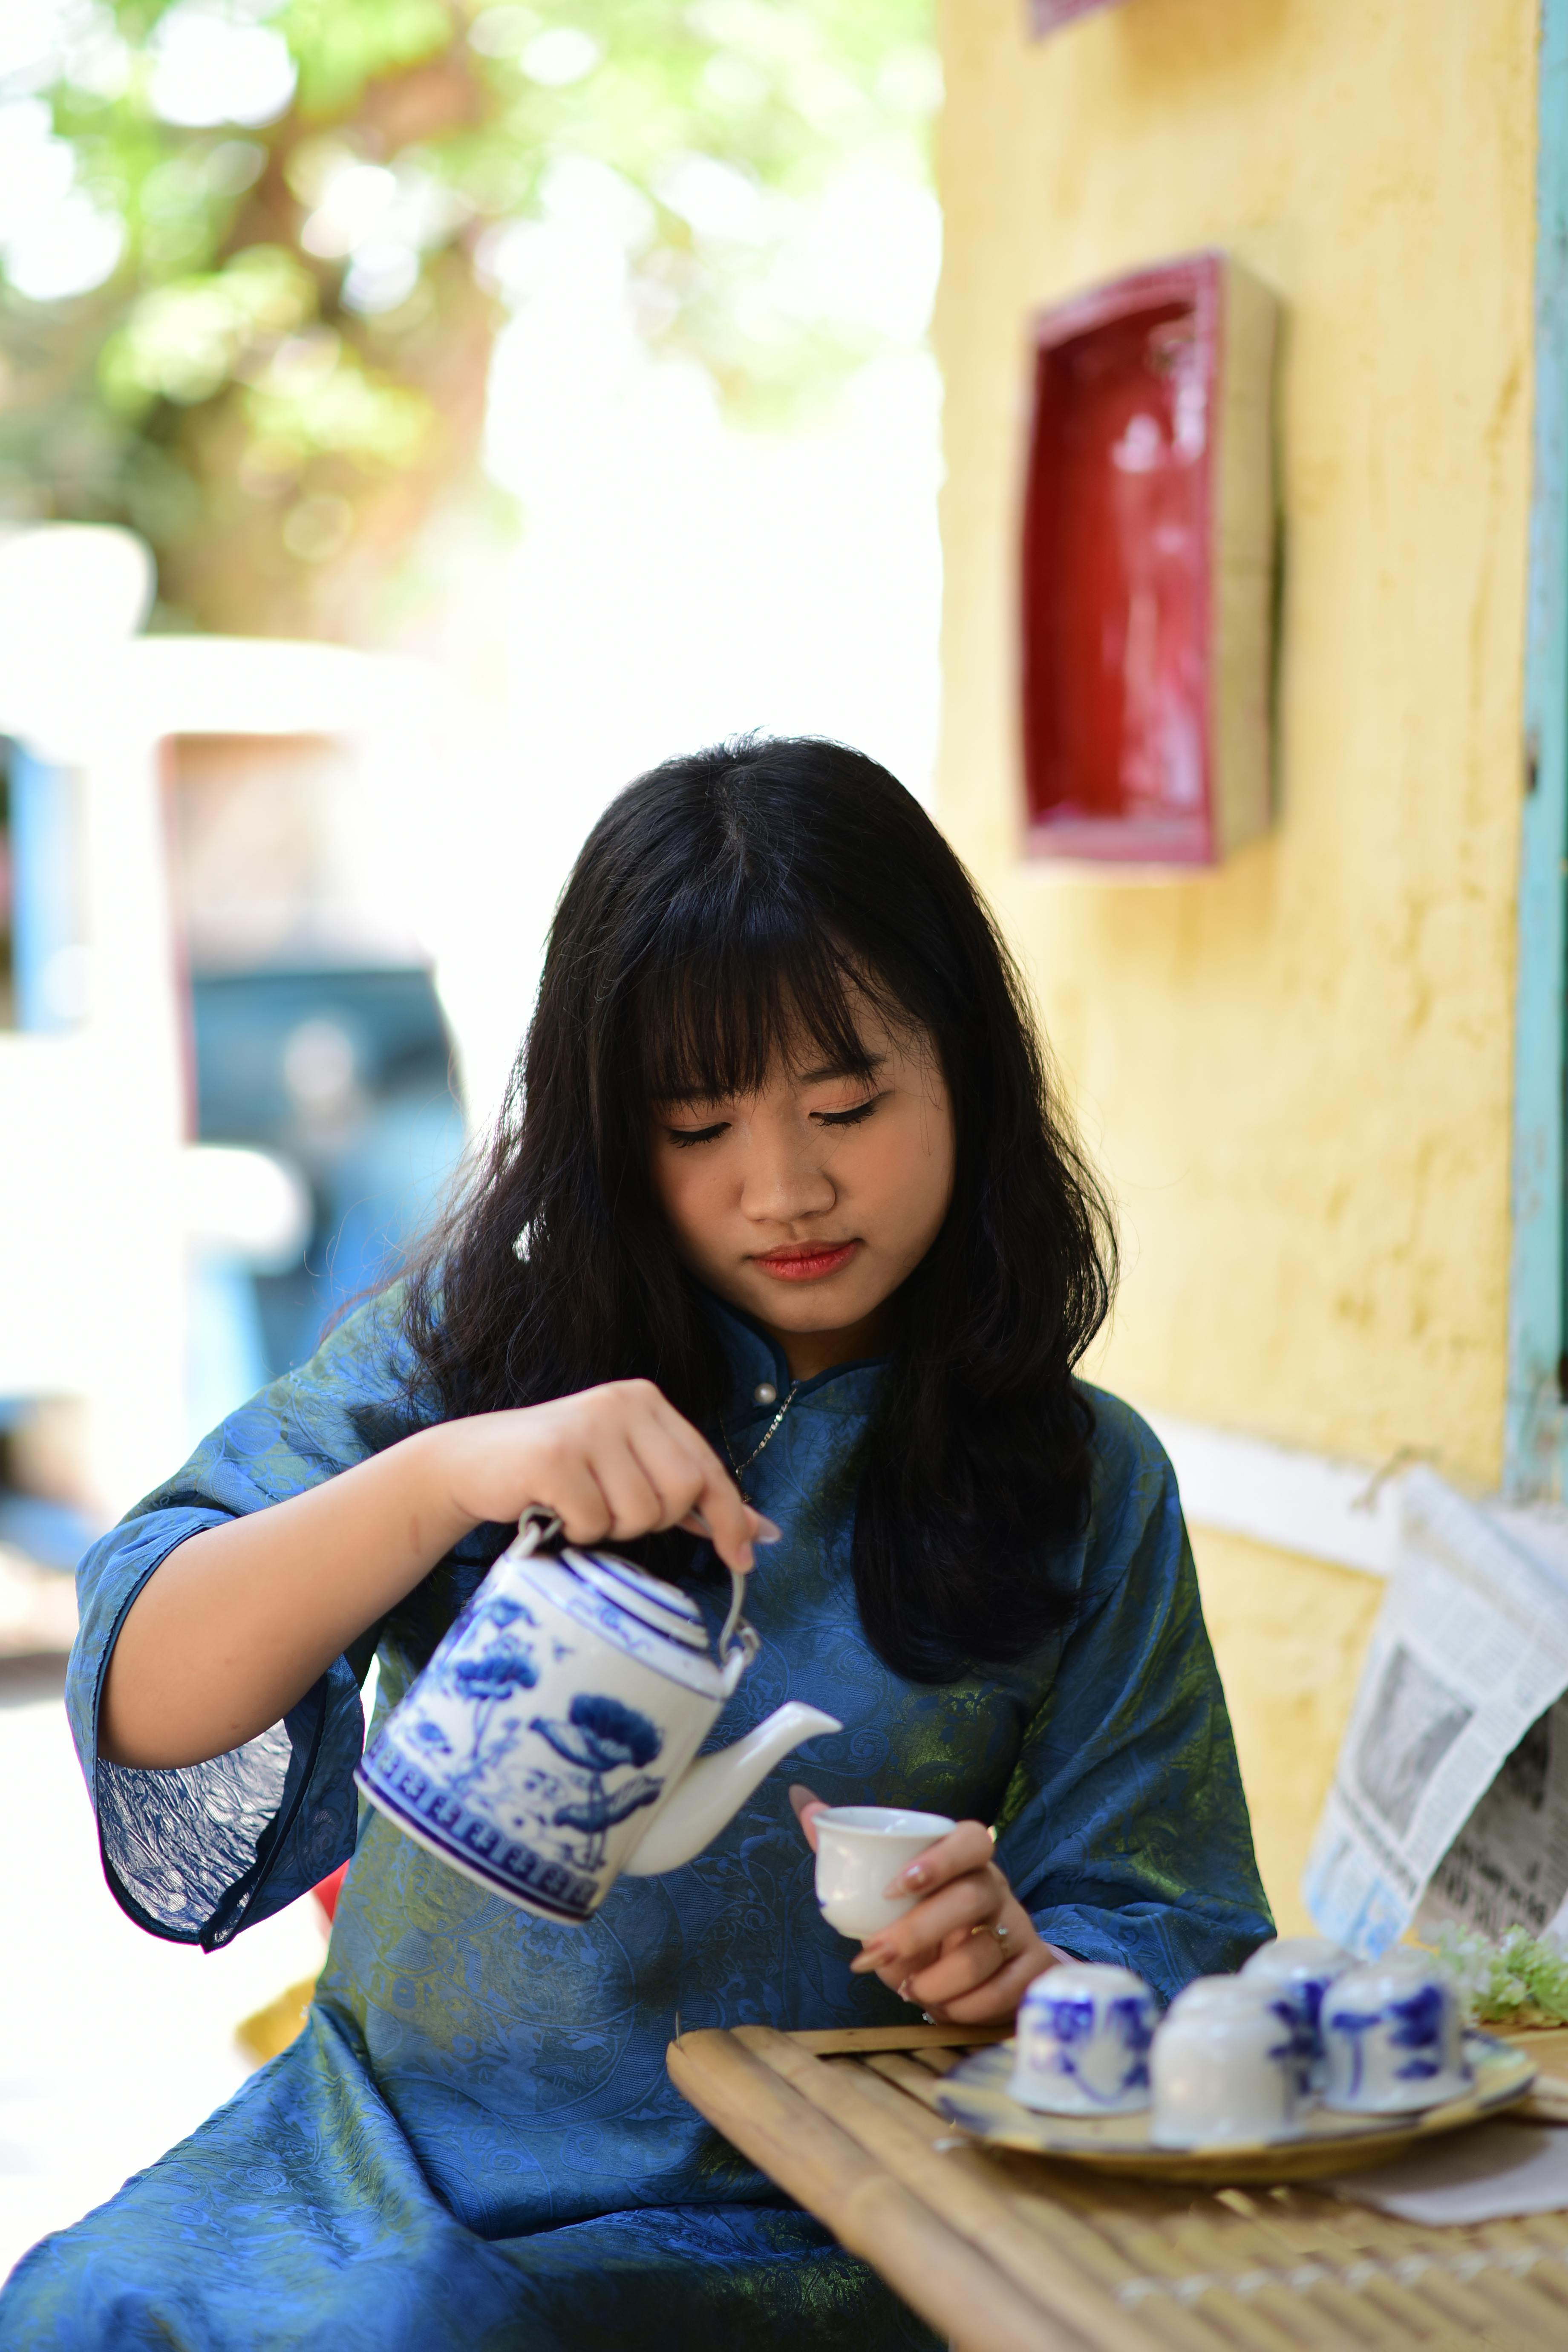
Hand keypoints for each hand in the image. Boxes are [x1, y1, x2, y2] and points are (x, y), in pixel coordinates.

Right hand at [431, 1380, 777, 1573]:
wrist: (476, 1463)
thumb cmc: (562, 1473)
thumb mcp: (631, 1473)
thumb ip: (691, 1497)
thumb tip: (760, 1531)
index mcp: (647, 1401)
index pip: (709, 1467)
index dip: (731, 1517)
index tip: (744, 1558)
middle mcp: (622, 1403)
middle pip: (682, 1491)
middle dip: (656, 1520)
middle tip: (615, 1512)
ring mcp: (588, 1426)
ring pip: (640, 1513)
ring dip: (612, 1527)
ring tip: (581, 1504)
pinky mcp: (554, 1456)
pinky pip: (595, 1522)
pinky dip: (579, 1531)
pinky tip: (556, 1508)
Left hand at [790, 1785, 1058, 2023]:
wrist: (987, 1974)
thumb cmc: (929, 1927)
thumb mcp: (892, 1897)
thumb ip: (851, 1851)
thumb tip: (805, 1803)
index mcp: (966, 1862)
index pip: (970, 1839)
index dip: (938, 1859)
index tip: (895, 1886)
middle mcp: (997, 1890)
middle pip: (972, 1897)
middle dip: (919, 1931)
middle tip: (877, 1954)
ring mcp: (1019, 1930)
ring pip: (982, 1952)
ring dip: (936, 1980)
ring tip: (909, 1989)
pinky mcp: (1032, 1971)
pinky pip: (1003, 1992)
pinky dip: (965, 2007)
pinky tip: (945, 2008)